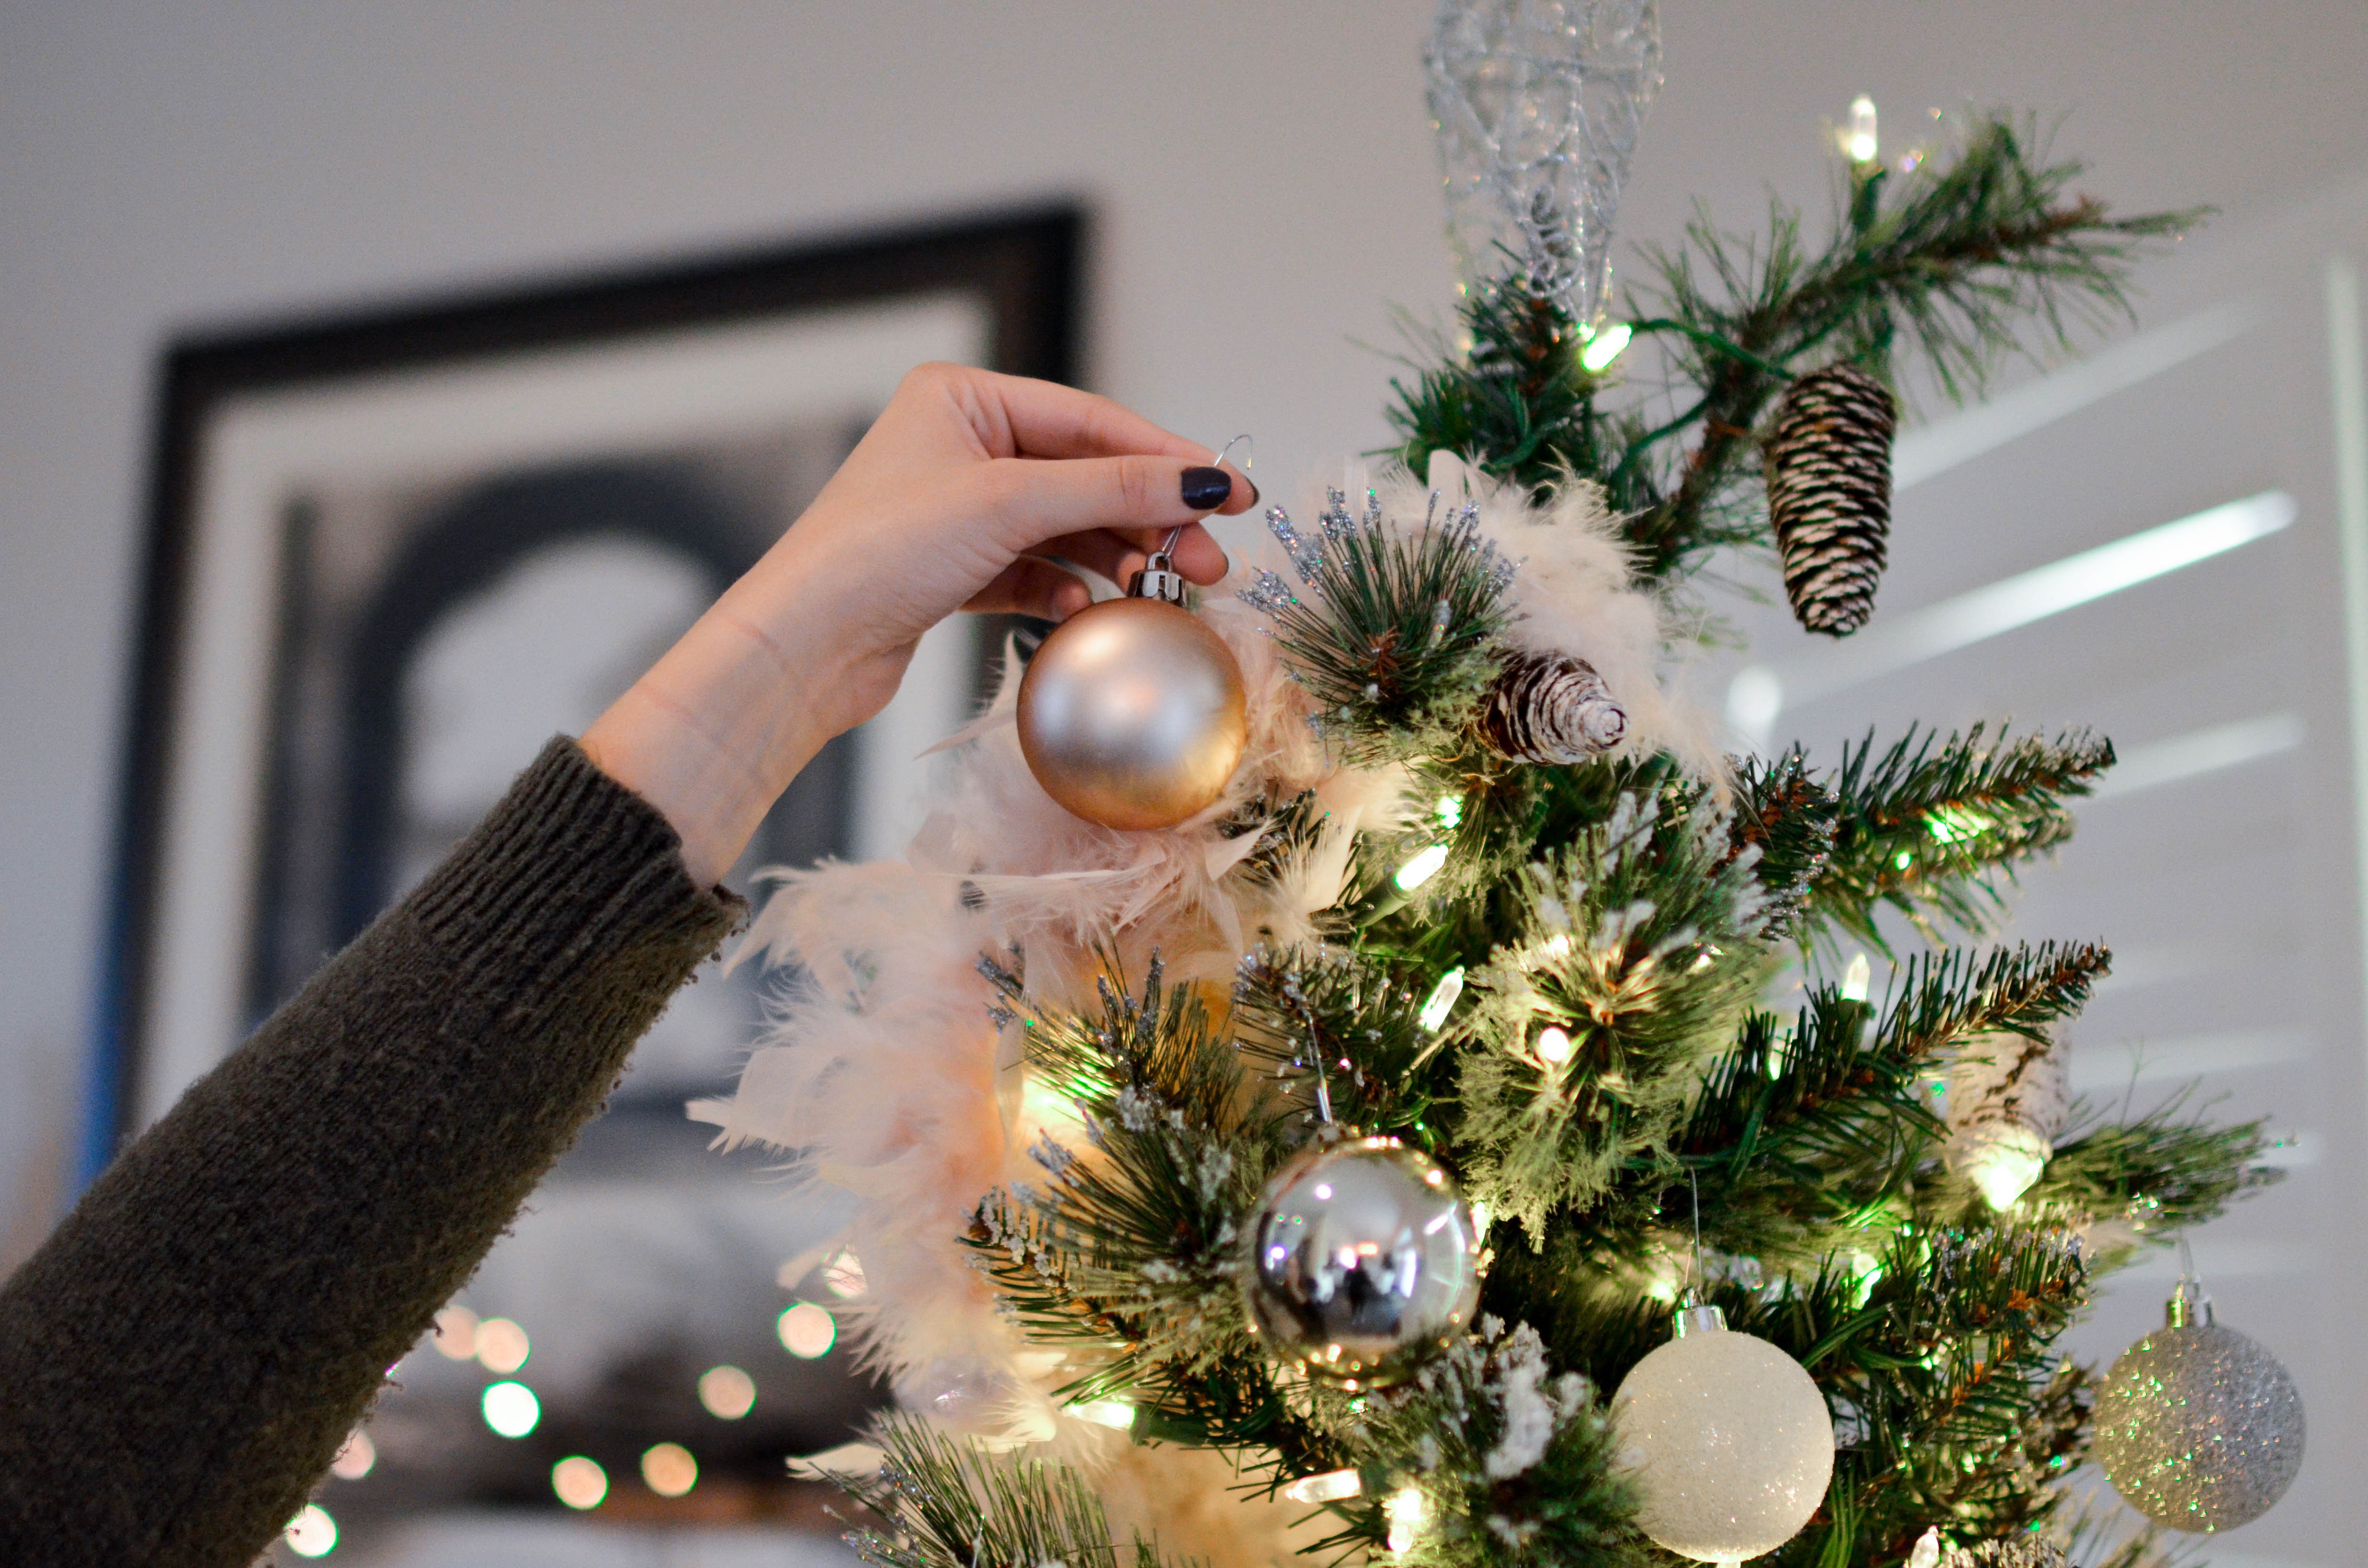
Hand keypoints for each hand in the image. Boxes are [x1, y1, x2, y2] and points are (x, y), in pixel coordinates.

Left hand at [580, 363, 1254, 883]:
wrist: (803, 645)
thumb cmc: (880, 551)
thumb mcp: (1011, 503)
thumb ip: (1115, 489)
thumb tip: (1205, 480)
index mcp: (961, 398)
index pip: (1091, 420)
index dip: (1167, 457)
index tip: (1232, 492)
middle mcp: (958, 445)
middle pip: (1084, 476)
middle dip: (1149, 518)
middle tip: (1208, 561)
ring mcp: (956, 510)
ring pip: (1065, 528)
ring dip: (1116, 559)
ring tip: (1165, 590)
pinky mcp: (952, 571)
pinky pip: (1034, 572)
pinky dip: (1065, 590)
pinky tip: (1084, 610)